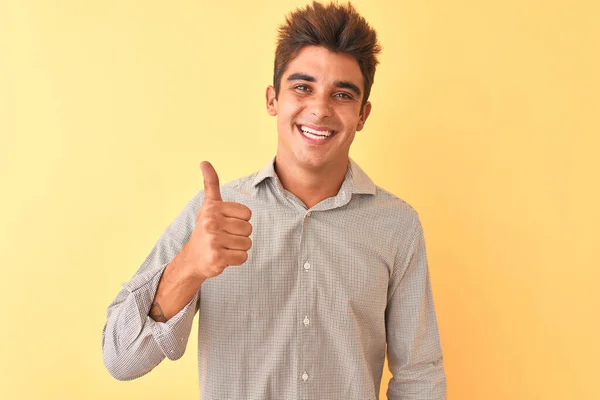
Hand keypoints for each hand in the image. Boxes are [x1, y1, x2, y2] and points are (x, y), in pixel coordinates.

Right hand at [182, 161, 252, 280]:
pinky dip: (237, 259)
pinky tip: (224, 257)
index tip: (226, 224)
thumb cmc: (206, 229)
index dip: (241, 221)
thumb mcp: (208, 205)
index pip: (247, 214)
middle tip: (225, 238)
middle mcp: (211, 222)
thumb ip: (210, 184)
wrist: (192, 259)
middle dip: (240, 235)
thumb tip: (204, 161)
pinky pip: (243, 257)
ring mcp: (213, 240)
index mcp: (213, 208)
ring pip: (247, 243)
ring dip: (239, 248)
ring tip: (224, 247)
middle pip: (248, 229)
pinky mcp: (217, 257)